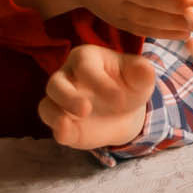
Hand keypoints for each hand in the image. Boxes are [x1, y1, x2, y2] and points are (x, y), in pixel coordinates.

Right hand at [39, 45, 155, 149]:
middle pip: (56, 83)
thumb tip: (145, 70)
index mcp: (85, 57)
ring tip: (67, 123)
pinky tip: (66, 134)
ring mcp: (61, 101)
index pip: (85, 66)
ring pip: (47, 104)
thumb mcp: (140, 78)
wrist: (125, 111)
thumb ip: (142, 72)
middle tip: (86, 109)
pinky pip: (52, 125)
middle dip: (68, 97)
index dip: (100, 83)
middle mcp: (67, 77)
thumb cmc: (130, 85)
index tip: (120, 100)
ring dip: (56, 114)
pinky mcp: (61, 121)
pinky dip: (58, 129)